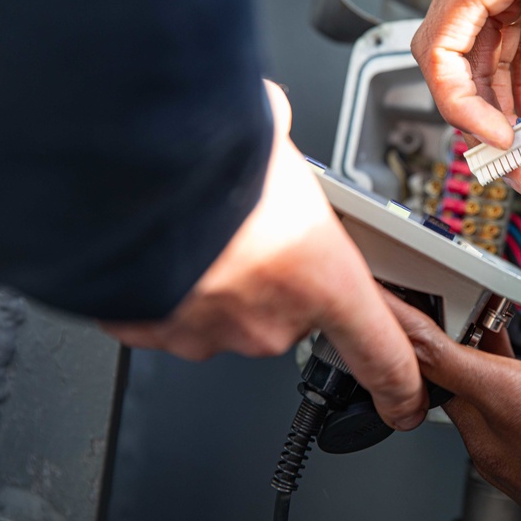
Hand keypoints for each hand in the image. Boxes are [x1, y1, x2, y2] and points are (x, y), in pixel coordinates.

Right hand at [102, 80, 428, 430]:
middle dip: (275, 273)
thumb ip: (285, 149)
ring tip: (201, 223)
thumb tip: (269, 118)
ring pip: (227, 311)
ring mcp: (208, 334)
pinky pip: (171, 313)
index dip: (398, 384)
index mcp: (322, 277)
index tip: (407, 402)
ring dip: (219, 274)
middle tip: (254, 222)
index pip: (381, 352)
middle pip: (290, 312)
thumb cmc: (207, 154)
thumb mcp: (273, 135)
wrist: (114, 167)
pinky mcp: (151, 334)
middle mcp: (271, 321)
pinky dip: (168, 281)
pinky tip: (160, 240)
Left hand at [387, 265, 520, 520]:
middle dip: (440, 321)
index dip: (398, 312)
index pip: (429, 350)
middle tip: (452, 284)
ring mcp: (499, 459)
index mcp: (517, 405)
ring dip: (466, 352)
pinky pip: (478, 414)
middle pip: (438, 368)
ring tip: (492, 315)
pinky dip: (483, 380)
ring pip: (458, 392)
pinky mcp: (510, 471)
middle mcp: (495, 438)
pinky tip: (512, 360)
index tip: (377, 288)